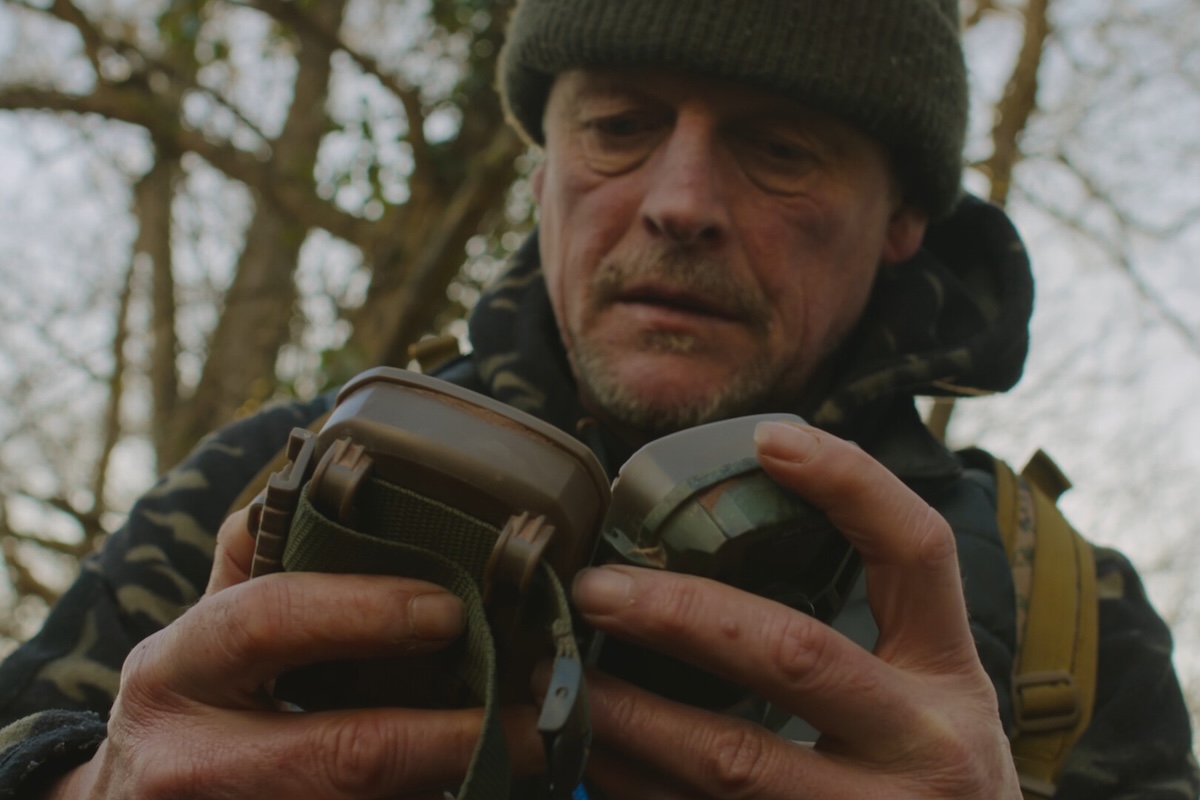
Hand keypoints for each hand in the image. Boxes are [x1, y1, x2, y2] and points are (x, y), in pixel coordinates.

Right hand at [47, 510, 542, 798]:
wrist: (138, 799)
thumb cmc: (193, 694)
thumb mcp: (207, 622)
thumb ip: (257, 555)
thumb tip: (329, 471)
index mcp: (177, 668)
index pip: (268, 621)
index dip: (364, 612)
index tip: (449, 609)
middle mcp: (189, 757)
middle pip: (341, 753)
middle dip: (450, 737)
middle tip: (536, 715)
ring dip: (453, 778)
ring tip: (532, 749)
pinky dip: (428, 796)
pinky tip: (483, 780)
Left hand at [573, 421, 1020, 798]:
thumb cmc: (927, 768)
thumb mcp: (926, 687)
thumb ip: (860, 621)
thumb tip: (739, 517)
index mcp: (948, 676)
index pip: (917, 551)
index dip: (850, 484)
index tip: (767, 436)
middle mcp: (924, 748)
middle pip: (793, 653)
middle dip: (679, 613)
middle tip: (594, 588)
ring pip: (732, 759)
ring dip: (628, 712)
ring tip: (556, 672)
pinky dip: (636, 784)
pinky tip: (590, 752)